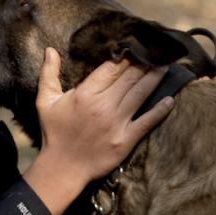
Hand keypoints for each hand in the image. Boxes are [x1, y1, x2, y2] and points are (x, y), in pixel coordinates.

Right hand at [22, 47, 172, 214]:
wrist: (62, 168)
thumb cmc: (54, 133)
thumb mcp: (45, 101)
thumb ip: (48, 73)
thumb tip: (50, 50)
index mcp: (86, 93)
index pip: (112, 68)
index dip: (126, 56)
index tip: (136, 46)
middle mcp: (103, 105)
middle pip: (130, 77)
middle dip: (145, 62)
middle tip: (157, 51)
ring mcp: (117, 123)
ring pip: (141, 93)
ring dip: (155, 78)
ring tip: (166, 65)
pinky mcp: (126, 140)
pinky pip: (147, 122)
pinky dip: (160, 110)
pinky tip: (170, 99)